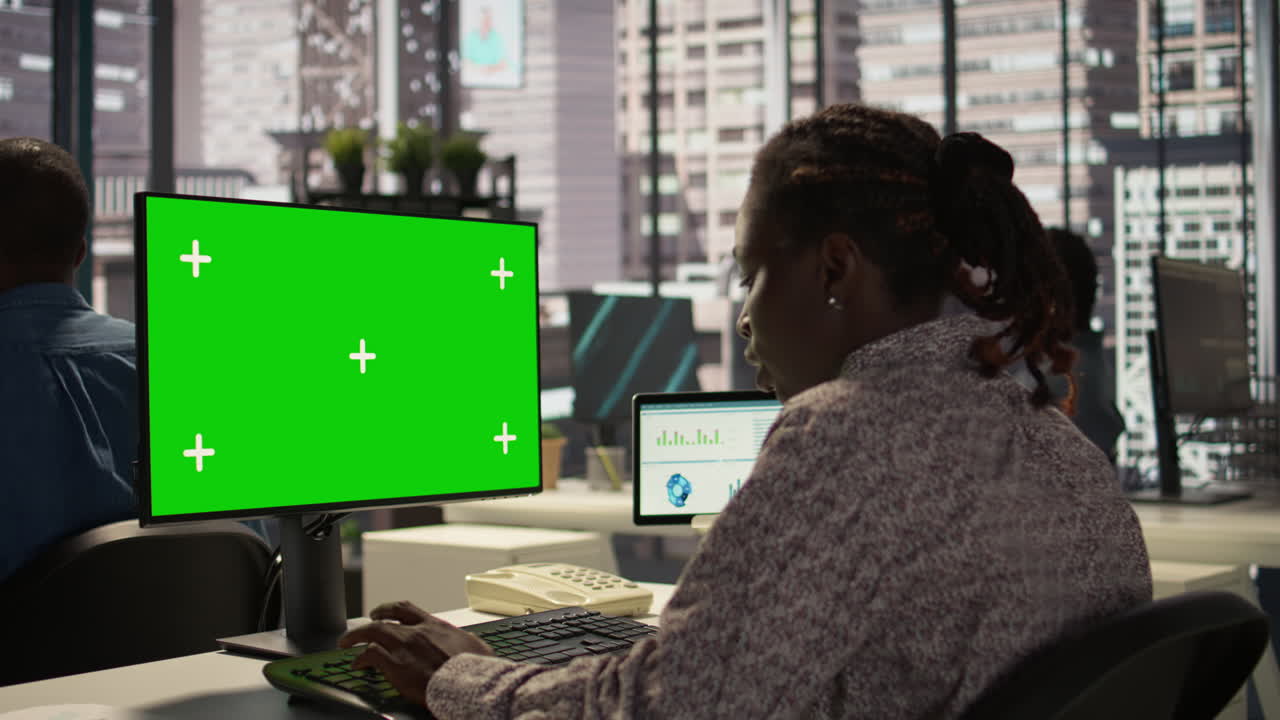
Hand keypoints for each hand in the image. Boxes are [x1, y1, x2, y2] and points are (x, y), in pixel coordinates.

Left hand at [339, 601, 495, 705]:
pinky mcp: (394, 664)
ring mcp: (403, 646)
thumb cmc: (474, 668)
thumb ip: (465, 643)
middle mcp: (416, 631)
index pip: (407, 609)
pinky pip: (369, 656)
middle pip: (385, 619)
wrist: (467, 680)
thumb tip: (471, 645)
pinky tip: (357, 664)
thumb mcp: (475, 647)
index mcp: (435, 626)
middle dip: (371, 620)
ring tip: (347, 642)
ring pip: (372, 632)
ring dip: (356, 636)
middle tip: (362, 624)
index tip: (384, 611)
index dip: (391, 609)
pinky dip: (360, 658)